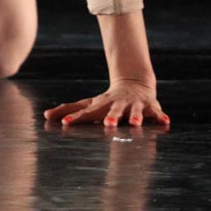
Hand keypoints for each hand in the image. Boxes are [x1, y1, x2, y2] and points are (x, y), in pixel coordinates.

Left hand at [43, 79, 169, 126]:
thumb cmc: (107, 100)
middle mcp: (117, 104)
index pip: (86, 112)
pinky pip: (156, 112)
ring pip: (134, 111)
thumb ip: (69, 110)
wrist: (133, 84)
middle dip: (110, 118)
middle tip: (107, 125)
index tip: (64, 124)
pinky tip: (166, 122)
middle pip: (112, 111)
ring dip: (135, 117)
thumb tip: (44, 115)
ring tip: (135, 124)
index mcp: (101, 105)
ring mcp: (133, 105)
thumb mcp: (89, 104)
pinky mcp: (149, 107)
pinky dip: (160, 116)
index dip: (75, 117)